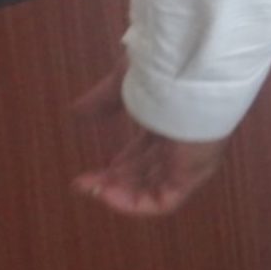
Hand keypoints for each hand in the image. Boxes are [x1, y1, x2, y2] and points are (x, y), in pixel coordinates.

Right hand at [71, 59, 227, 216]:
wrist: (192, 65)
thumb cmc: (164, 67)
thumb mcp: (126, 84)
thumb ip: (103, 101)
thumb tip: (76, 111)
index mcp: (171, 119)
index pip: (142, 154)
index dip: (115, 168)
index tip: (83, 176)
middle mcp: (183, 141)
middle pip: (146, 173)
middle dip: (113, 182)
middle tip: (83, 185)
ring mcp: (190, 157)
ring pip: (154, 188)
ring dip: (120, 194)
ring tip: (93, 190)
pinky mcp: (194, 170)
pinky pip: (165, 200)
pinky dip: (135, 204)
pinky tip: (108, 195)